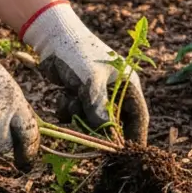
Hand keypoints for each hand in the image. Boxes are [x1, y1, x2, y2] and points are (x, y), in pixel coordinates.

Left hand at [21, 1, 148, 143]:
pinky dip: (68, 109)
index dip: (135, 136)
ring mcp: (97, 93)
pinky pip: (77, 113)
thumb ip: (98, 108)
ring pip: (91, 119)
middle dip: (98, 127)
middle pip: (113, 121)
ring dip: (78, 115)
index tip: (131, 155)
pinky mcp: (79, 94)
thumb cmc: (78, 53)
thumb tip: (106, 134)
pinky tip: (62, 95)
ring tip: (69, 99)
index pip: (138, 116)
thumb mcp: (90, 81)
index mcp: (128, 84)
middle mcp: (115, 90)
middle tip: (90, 140)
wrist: (52, 37)